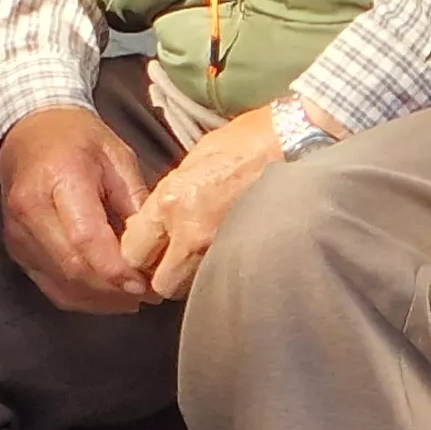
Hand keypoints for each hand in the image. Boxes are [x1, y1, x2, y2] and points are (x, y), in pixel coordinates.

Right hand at [0, 106, 157, 313]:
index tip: (146, 284)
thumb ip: (135, 202)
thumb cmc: (76, 139)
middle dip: (115, 290)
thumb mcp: (117, 156)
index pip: (85, 237)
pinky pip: (51, 286)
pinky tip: (108, 296)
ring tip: (134, 297)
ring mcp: (18, 233)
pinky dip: (83, 298)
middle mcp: (30, 209)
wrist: (27, 131)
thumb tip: (154, 249)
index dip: (116, 268)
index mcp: (59, 179)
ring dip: (102, 299)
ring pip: (62, 284)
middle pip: (73, 267)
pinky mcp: (16, 249)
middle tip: (150, 294)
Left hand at [119, 113, 283, 302]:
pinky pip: (223, 281)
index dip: (138, 253)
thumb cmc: (249, 139)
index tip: (148, 248)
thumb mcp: (196, 158)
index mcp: (170, 202)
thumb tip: (158, 214)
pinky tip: (228, 259)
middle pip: (162, 283)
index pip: (133, 252)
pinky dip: (220, 276)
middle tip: (173, 260)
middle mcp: (191, 232)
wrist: (297, 141)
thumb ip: (171, 192)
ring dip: (192, 279)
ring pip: (193, 289)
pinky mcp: (252, 257)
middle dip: (164, 275)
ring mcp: (222, 249)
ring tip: (202, 259)